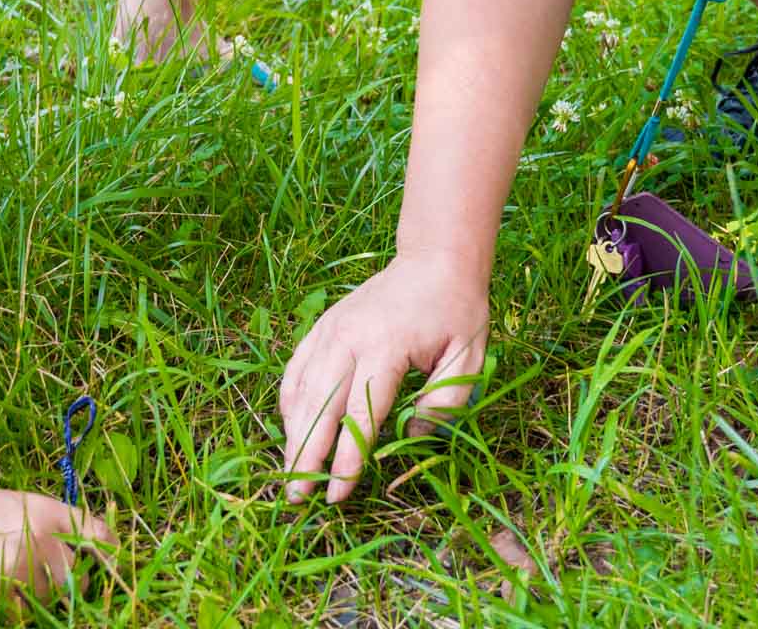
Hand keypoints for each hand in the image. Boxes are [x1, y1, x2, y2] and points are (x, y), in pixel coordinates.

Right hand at [0, 482, 114, 597]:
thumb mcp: (15, 505)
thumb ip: (50, 523)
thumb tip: (81, 550)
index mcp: (46, 510)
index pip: (97, 534)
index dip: (109, 552)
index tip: (111, 564)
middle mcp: (42, 538)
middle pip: (76, 577)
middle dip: (66, 583)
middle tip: (38, 575)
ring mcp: (22, 568)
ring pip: (49, 597)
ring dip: (35, 595)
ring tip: (4, 575)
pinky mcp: (1, 595)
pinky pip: (23, 612)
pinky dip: (14, 607)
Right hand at [277, 254, 488, 503]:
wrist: (434, 260)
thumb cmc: (455, 311)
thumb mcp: (469, 357)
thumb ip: (445, 402)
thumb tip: (412, 439)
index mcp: (386, 346)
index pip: (360, 413)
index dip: (347, 457)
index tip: (338, 493)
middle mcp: (348, 338)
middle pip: (320, 406)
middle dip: (307, 455)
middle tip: (297, 496)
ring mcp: (329, 331)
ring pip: (300, 391)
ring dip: (292, 435)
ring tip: (290, 474)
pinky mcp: (321, 328)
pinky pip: (295, 371)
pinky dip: (289, 403)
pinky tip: (290, 431)